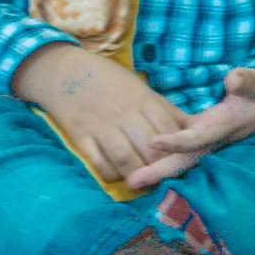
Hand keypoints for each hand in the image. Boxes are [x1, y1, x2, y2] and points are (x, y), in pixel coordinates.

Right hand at [12, 42, 189, 182]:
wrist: (64, 71)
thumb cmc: (107, 79)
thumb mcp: (139, 86)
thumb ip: (162, 108)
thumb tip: (191, 127)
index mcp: (142, 98)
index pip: (168, 130)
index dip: (178, 149)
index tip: (181, 160)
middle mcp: (123, 113)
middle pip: (150, 149)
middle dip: (160, 168)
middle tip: (164, 177)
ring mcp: (100, 126)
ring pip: (126, 160)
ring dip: (137, 175)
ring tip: (143, 182)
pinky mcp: (80, 137)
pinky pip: (99, 165)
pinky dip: (112, 175)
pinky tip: (117, 175)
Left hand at [125, 66, 254, 191]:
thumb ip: (247, 80)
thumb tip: (234, 79)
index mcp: (222, 128)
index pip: (196, 139)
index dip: (175, 142)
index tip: (153, 142)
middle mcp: (211, 140)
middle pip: (182, 161)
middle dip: (158, 172)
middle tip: (131, 182)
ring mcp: (205, 140)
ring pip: (178, 160)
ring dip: (156, 170)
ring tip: (129, 180)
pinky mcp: (199, 135)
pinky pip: (178, 151)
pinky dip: (160, 159)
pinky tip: (140, 162)